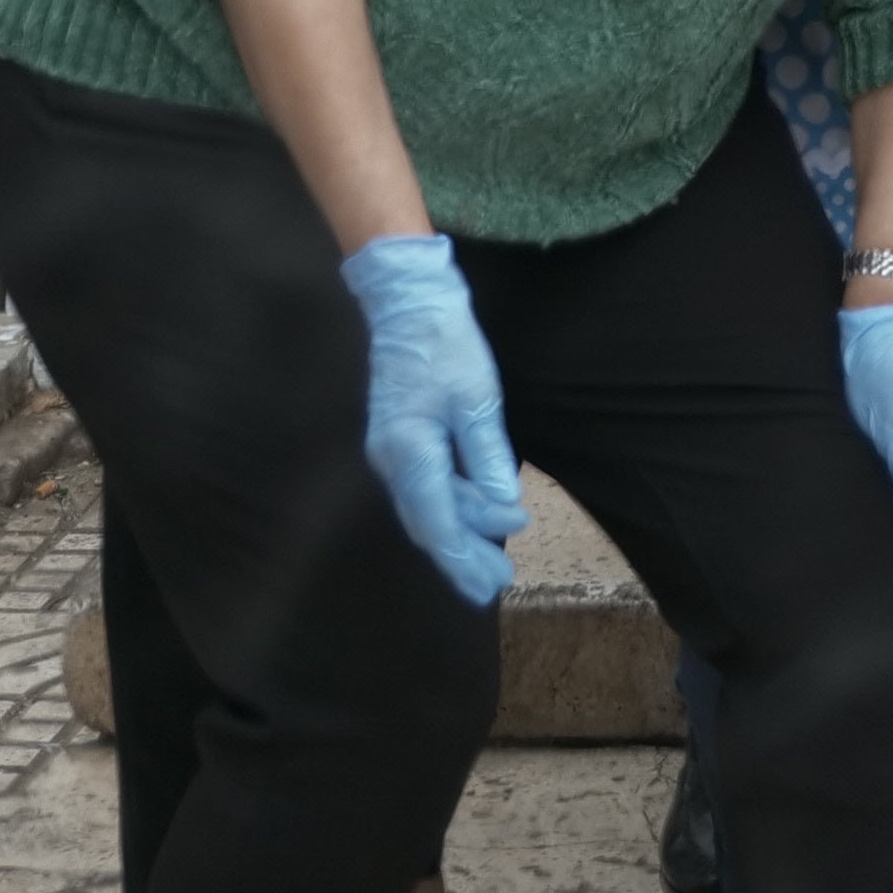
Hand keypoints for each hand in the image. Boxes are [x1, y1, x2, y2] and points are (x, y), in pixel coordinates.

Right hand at [339, 232, 526, 604]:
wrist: (407, 306)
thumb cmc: (447, 347)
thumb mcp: (478, 400)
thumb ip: (487, 458)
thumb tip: (502, 510)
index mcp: (410, 452)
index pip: (438, 521)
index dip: (465, 554)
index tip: (493, 581)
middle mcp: (392, 462)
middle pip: (427, 524)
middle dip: (460, 557)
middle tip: (494, 586)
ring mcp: (390, 453)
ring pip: (424, 509)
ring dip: (455, 538)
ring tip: (486, 565)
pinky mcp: (398, 442)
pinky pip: (423, 490)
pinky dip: (447, 512)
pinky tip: (468, 522)